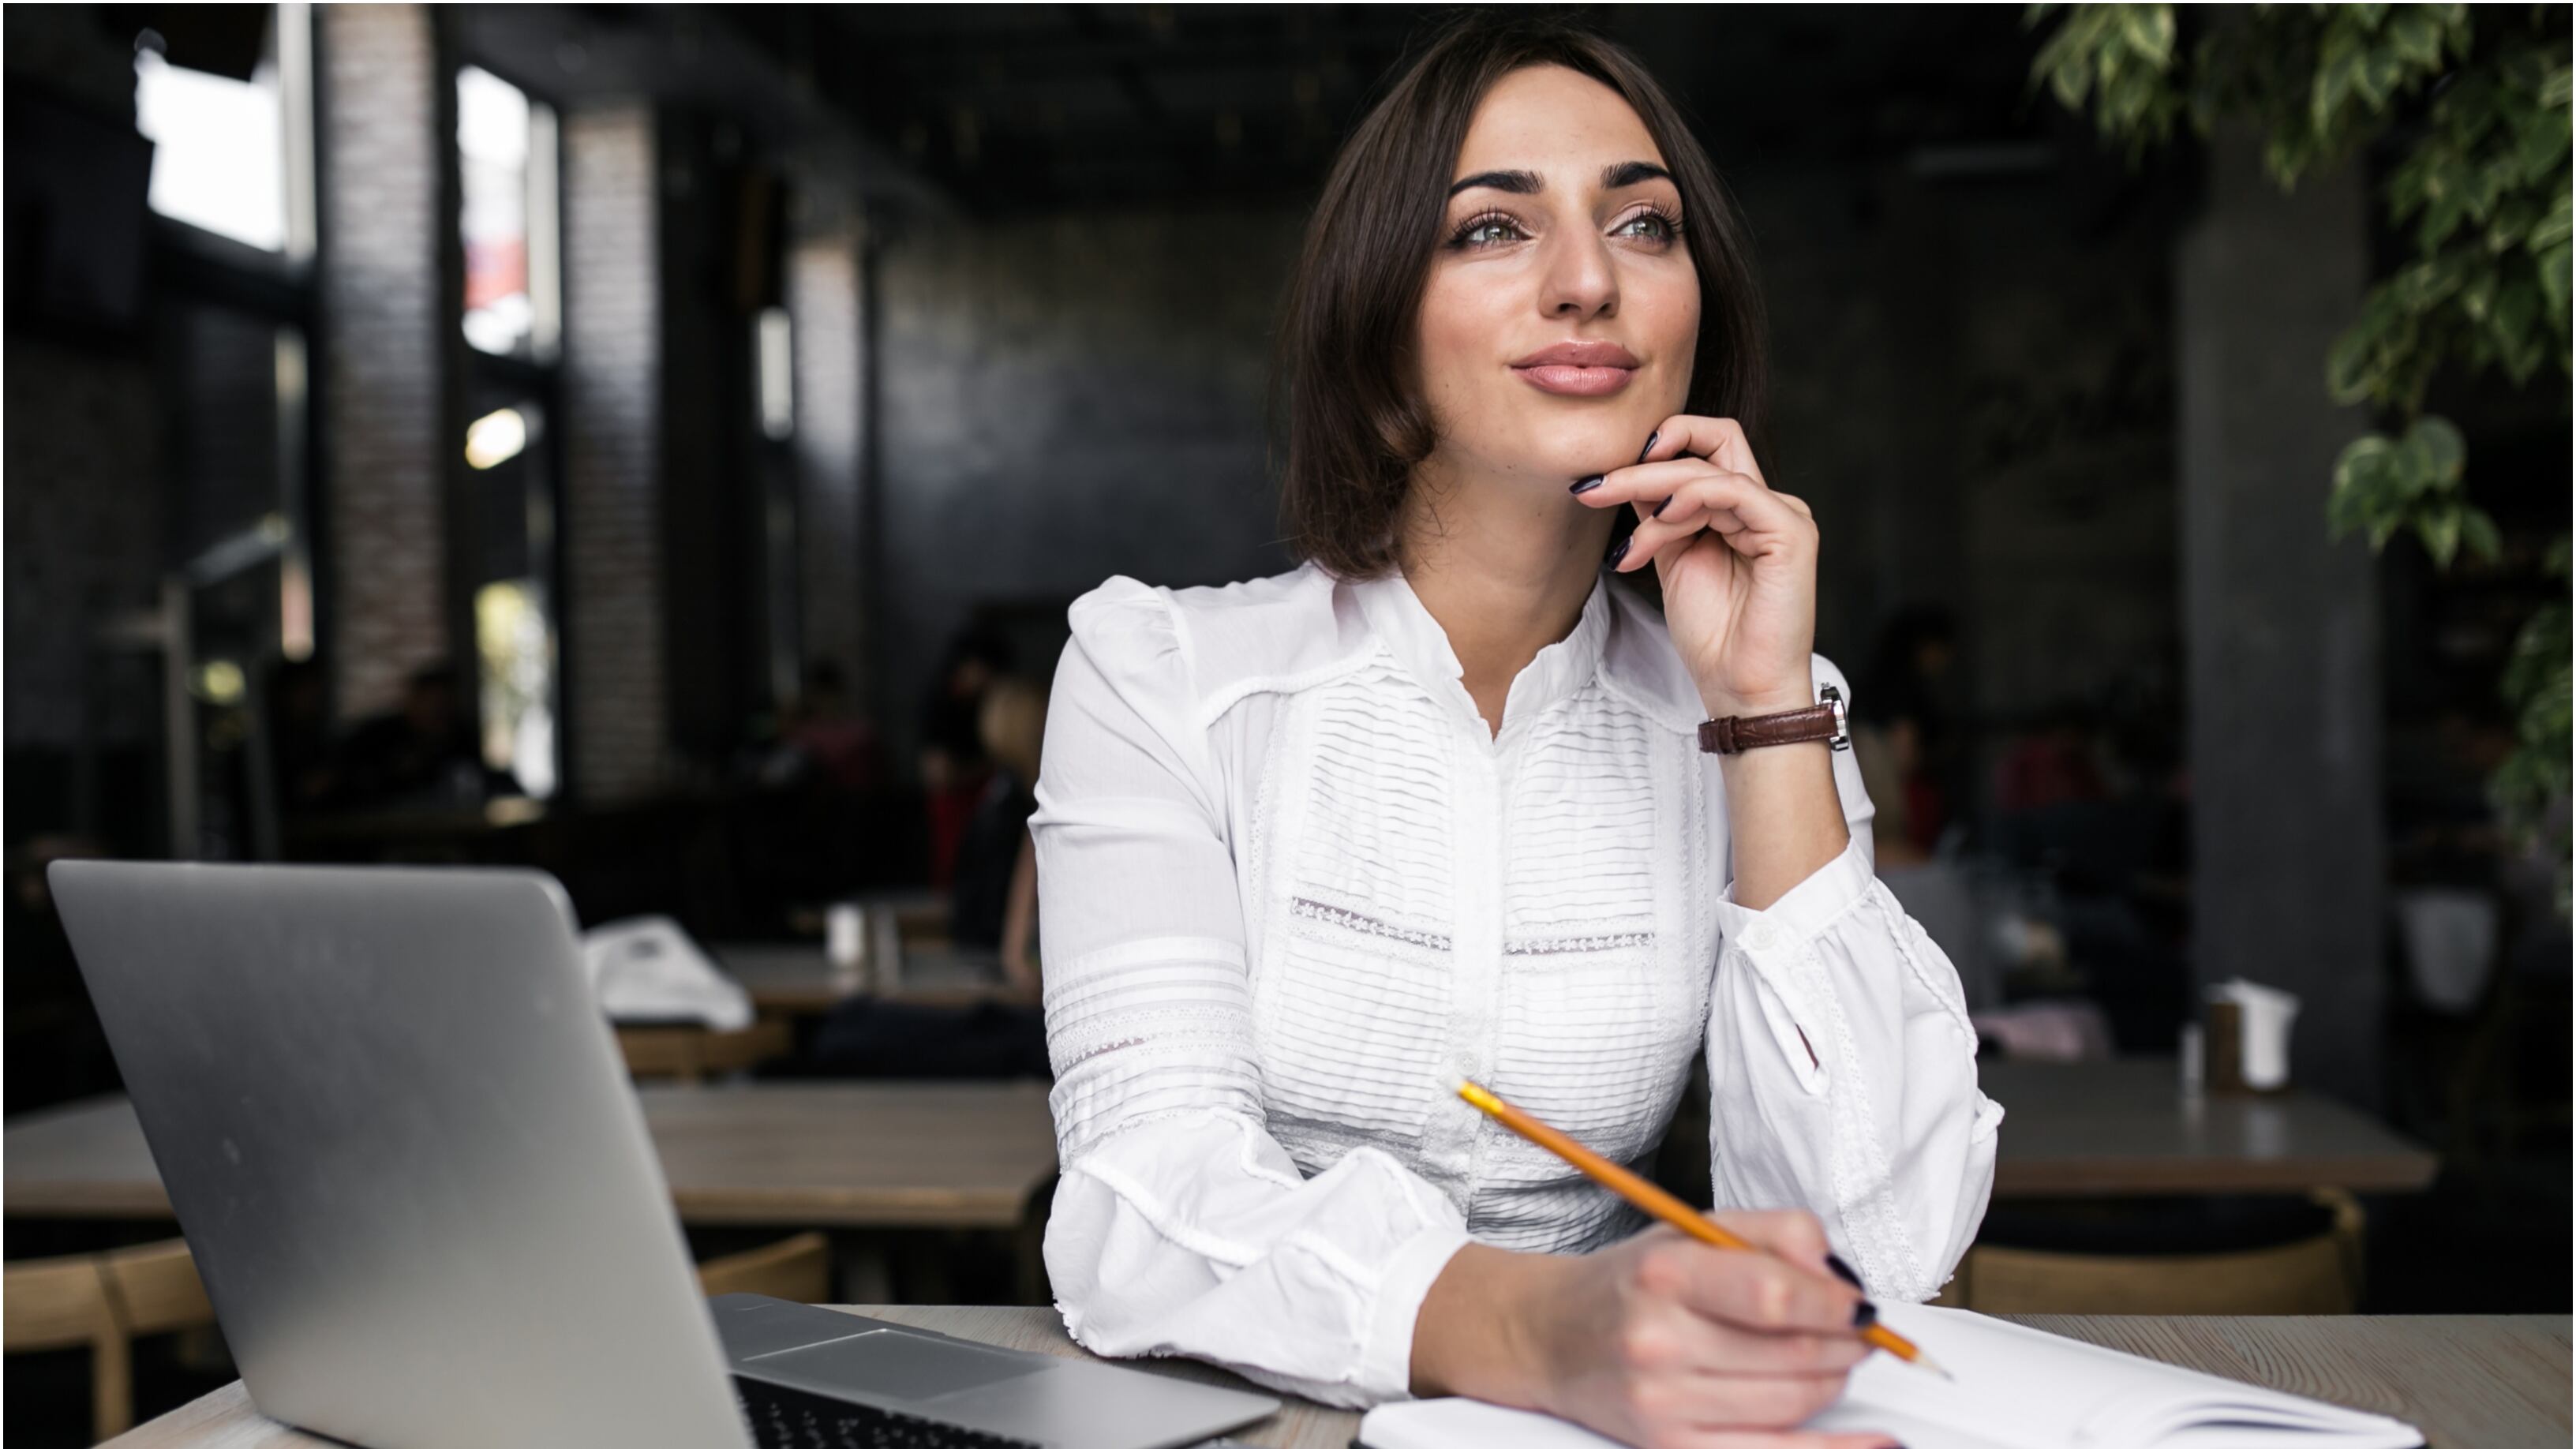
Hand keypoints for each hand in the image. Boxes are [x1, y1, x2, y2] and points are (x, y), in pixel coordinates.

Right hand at [1414, 1211, 1891, 1448]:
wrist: (1551, 1336)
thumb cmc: (1632, 1281)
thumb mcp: (1692, 1230)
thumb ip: (1775, 1233)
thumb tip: (1839, 1275)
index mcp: (1665, 1274)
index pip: (1774, 1294)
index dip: (1835, 1303)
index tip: (1858, 1304)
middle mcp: (1659, 1341)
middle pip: (1792, 1353)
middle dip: (1845, 1342)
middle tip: (1856, 1331)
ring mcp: (1664, 1402)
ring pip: (1792, 1401)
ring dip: (1833, 1379)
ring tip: (1831, 1358)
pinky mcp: (1671, 1447)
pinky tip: (1878, 1443)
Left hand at [1574, 417, 1817, 717]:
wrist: (1741, 688)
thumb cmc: (1714, 636)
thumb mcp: (1672, 560)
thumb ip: (1658, 517)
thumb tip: (1623, 476)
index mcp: (1741, 508)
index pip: (1701, 449)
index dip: (1653, 452)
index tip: (1600, 480)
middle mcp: (1765, 504)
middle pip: (1708, 444)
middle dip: (1643, 463)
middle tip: (1593, 489)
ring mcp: (1782, 514)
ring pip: (1710, 469)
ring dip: (1654, 493)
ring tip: (1630, 540)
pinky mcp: (1791, 532)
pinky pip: (1735, 491)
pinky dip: (1691, 497)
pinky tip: (1662, 519)